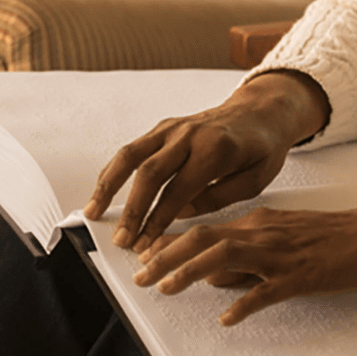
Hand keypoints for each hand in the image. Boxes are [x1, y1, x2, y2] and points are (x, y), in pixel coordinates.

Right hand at [83, 70, 329, 251]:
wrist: (263, 111)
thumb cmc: (263, 146)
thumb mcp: (257, 179)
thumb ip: (220, 199)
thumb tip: (183, 213)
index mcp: (217, 149)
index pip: (178, 190)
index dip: (158, 221)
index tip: (146, 244)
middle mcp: (191, 134)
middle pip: (150, 173)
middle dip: (132, 210)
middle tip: (121, 239)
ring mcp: (176, 127)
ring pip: (132, 154)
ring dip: (110, 185)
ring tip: (93, 211)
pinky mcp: (167, 126)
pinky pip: (135, 147)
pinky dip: (115, 168)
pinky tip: (104, 188)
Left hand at [132, 192, 356, 324]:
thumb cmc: (335, 237)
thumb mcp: (284, 240)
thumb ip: (249, 257)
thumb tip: (211, 278)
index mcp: (260, 222)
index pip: (205, 230)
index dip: (170, 245)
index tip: (145, 259)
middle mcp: (265, 231)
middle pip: (206, 239)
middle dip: (168, 256)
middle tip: (140, 276)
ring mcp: (283, 252)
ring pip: (227, 257)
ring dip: (191, 273)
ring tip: (167, 290)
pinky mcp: (302, 274)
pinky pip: (268, 290)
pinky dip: (244, 302)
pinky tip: (228, 318)